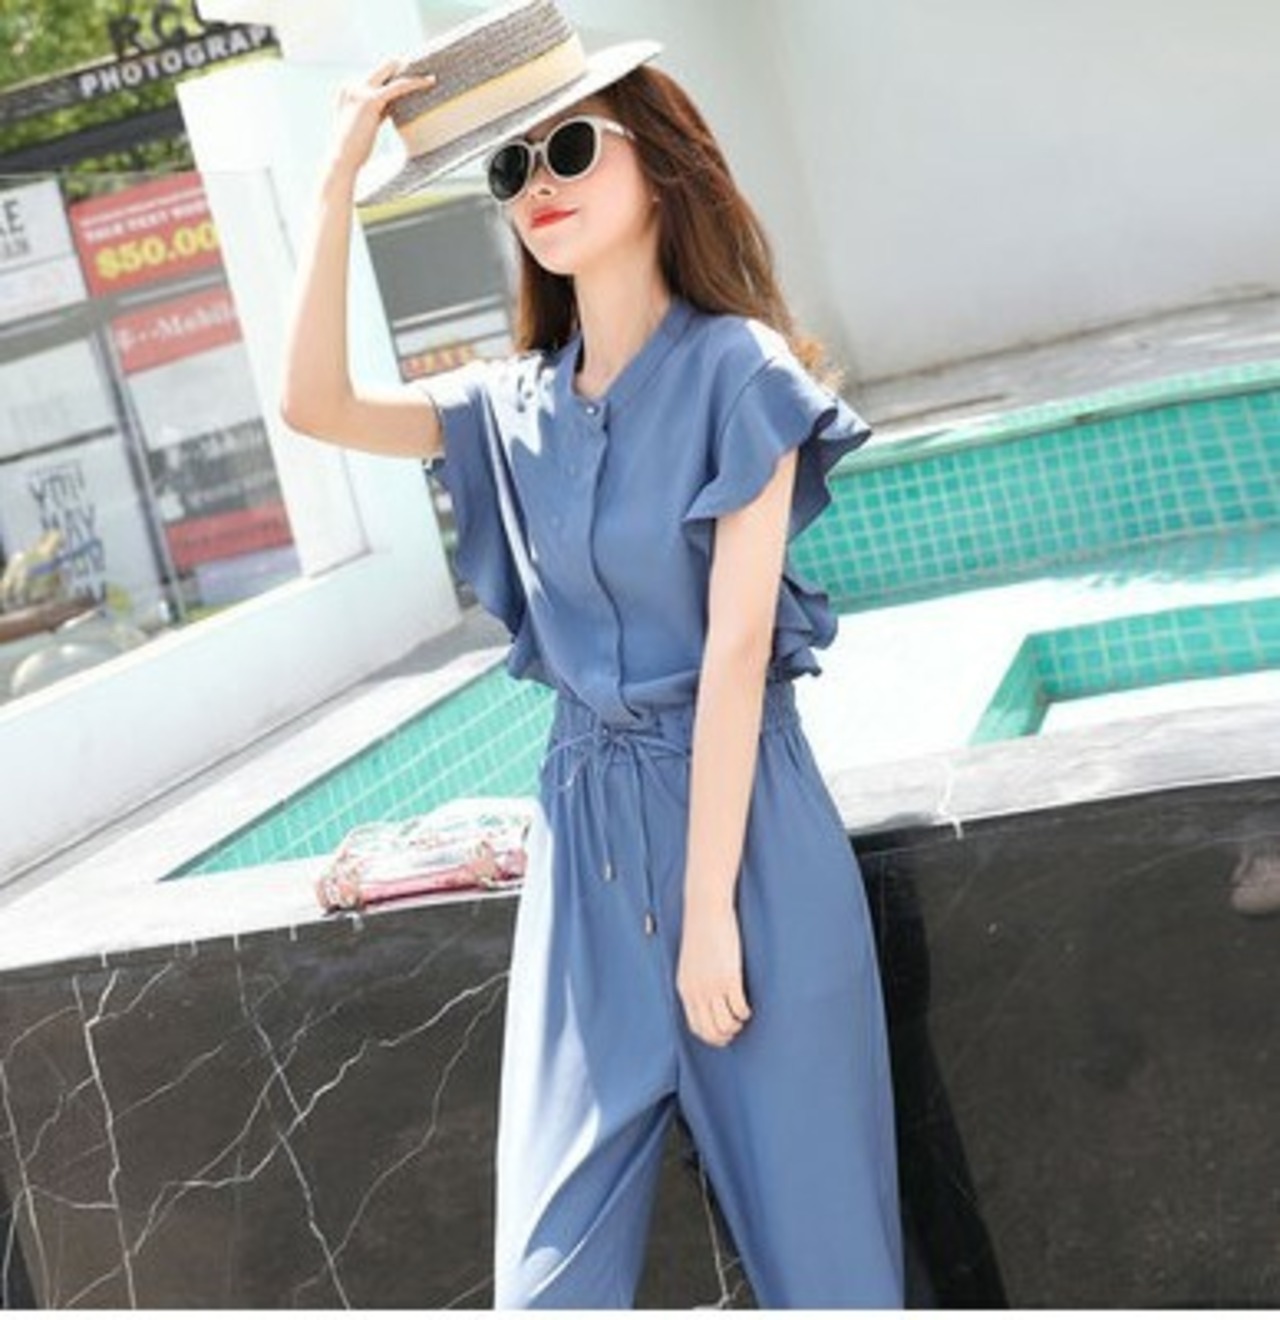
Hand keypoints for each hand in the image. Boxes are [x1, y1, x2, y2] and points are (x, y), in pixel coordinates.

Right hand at [329, 58, 436, 177]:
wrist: (341, 160)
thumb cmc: (354, 150)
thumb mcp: (367, 124)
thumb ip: (377, 112)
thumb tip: (392, 107)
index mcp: (348, 90)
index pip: (376, 78)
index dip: (393, 76)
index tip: (411, 75)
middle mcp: (352, 86)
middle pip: (382, 70)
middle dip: (402, 65)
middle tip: (423, 64)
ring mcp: (359, 91)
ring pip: (391, 73)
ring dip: (411, 73)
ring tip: (431, 75)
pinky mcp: (370, 100)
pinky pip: (398, 86)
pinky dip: (415, 83)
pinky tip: (429, 81)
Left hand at [676, 902, 752, 1047]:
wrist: (705, 909)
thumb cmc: (701, 932)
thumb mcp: (691, 962)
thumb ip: (695, 981)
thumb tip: (706, 997)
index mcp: (685, 989)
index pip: (695, 1026)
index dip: (711, 1036)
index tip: (722, 1034)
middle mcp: (696, 992)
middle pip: (711, 1031)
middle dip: (725, 1035)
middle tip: (736, 1029)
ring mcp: (712, 986)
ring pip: (726, 1024)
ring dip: (737, 1025)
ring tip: (742, 1017)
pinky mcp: (729, 978)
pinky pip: (739, 1008)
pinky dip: (745, 1013)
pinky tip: (748, 1007)